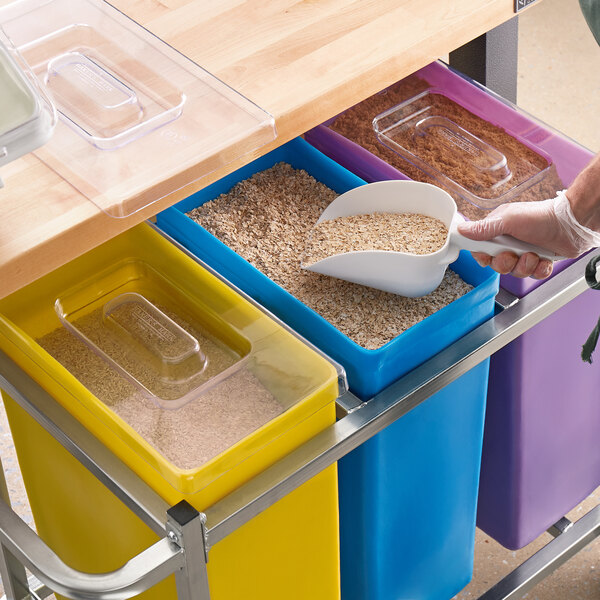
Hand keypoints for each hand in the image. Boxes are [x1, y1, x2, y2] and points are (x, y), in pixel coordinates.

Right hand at [457, 191, 599, 278]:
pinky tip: (543, 260)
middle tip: (512, 254)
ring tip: (533, 254)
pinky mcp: (538, 261)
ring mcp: (523, 253)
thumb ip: (484, 228)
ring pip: (514, 272)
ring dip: (524, 266)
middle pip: (496, 265)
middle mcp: (509, 243)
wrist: (572, 223)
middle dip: (505, 263)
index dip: (482, 257)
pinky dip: (539, 270)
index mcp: (497, 231)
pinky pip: (533, 275)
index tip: (487, 255)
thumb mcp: (508, 220)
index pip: (480, 250)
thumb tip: (461, 230)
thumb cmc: (541, 216)